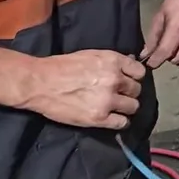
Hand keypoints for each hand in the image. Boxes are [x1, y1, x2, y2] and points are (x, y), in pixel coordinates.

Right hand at [23, 50, 145, 129]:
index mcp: (112, 61)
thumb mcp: (90, 55)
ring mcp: (108, 100)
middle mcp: (114, 79)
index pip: (139, 72)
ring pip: (133, 107)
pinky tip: (111, 118)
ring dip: (126, 108)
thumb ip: (111, 62)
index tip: (127, 81)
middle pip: (136, 90)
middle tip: (118, 95)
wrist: (39, 83)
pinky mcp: (99, 117)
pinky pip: (122, 122)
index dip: (134, 77)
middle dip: (128, 93)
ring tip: (114, 108)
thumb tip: (128, 67)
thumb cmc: (61, 67)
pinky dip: (120, 122)